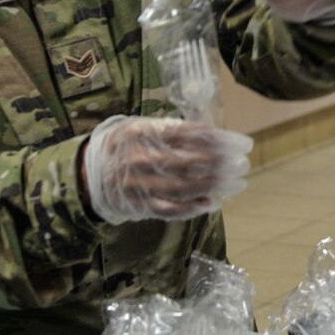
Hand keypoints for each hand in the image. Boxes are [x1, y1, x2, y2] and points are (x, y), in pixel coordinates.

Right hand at [82, 114, 252, 224]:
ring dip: (215, 186)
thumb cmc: (129, 144)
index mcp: (144, 132)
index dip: (221, 140)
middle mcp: (140, 158)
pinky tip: (214, 203)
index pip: (190, 135)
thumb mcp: (145, 125)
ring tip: (238, 182)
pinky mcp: (140, 205)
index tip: (243, 143)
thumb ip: (175, 127)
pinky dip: (193, 208)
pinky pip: (170, 209)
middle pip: (190, 163)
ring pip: (184, 188)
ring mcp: (139, 184)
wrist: (90, 172)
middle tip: (244, 163)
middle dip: (223, 164)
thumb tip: (213, 131)